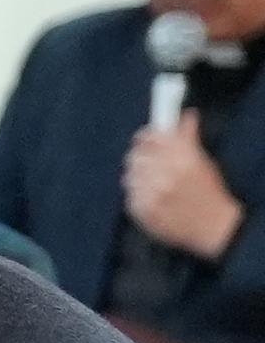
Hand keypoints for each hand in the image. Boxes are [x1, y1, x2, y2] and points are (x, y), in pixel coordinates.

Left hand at [130, 117, 244, 264]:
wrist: (213, 227)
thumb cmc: (210, 193)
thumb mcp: (203, 162)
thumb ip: (188, 139)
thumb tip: (186, 115)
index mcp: (182, 157)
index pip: (151, 137)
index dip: (145, 136)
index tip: (144, 139)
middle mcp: (164, 173)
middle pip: (135, 155)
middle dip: (141, 157)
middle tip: (148, 163)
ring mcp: (150, 192)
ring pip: (130, 174)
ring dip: (138, 176)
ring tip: (153, 183)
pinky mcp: (140, 209)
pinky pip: (129, 193)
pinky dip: (138, 193)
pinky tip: (152, 197)